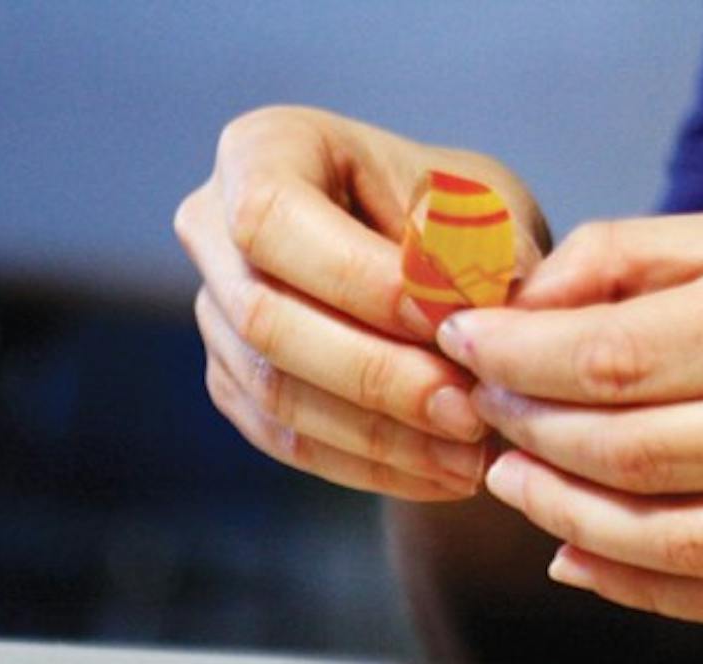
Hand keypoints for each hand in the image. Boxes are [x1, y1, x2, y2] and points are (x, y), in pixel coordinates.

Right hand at [174, 106, 547, 499]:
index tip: (453, 325)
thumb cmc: (466, 226)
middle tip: (470, 412)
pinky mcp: (237, 385)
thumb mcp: (489, 213)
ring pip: (275, 392)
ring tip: (470, 455)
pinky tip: (445, 475)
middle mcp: (213, 228)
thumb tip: (478, 301)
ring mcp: (215, 313)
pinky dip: (372, 465)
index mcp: (264, 150)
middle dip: (377, 375)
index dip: (359, 280)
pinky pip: (290, 441)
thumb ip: (480, 251)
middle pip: (266, 319)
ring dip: (381, 435)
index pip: (275, 219)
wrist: (449, 279)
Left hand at [437, 187, 702, 623]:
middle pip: (641, 460)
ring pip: (682, 550)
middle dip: (533, 439)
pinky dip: (648, 589)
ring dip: (573, 524)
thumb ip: (659, 258)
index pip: (626, 358)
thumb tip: (532, 302)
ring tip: (520, 483)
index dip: (522, 358)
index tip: (468, 346)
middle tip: (485, 413)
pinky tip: (587, 558)